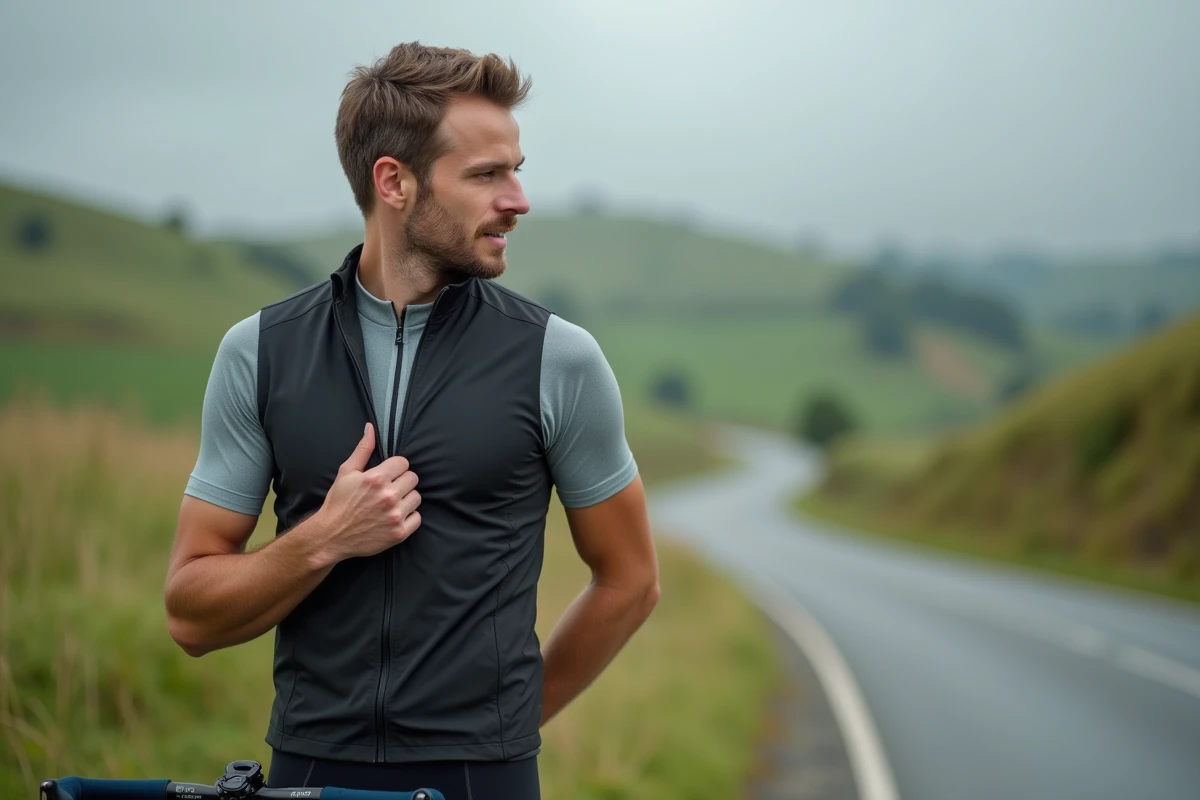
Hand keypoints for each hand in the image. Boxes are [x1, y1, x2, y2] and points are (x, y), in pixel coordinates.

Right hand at [315, 423, 421, 563]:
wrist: (331, 535)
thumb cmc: (338, 502)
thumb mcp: (346, 472)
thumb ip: (363, 449)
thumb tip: (371, 427)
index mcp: (376, 478)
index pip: (403, 463)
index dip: (395, 468)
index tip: (387, 475)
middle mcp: (388, 496)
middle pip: (413, 479)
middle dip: (402, 482)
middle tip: (389, 489)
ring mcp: (395, 515)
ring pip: (416, 497)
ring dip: (406, 499)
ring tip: (391, 503)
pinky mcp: (399, 533)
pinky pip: (417, 518)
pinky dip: (409, 517)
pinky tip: (394, 516)